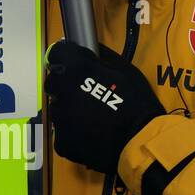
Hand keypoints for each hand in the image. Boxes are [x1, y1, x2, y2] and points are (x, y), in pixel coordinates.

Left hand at [44, 40, 164, 174]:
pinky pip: (63, 132)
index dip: (68, 58)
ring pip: (58, 108)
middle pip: (54, 82)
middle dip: (67, 84)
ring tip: (93, 117)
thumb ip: (102, 57)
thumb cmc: (136, 103)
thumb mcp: (125, 71)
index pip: (57, 54)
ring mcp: (59, 119)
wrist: (140, 143)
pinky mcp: (61, 141)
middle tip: (89, 94)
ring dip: (70, 109)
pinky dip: (74, 132)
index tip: (78, 65)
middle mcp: (61, 92)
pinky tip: (92, 134)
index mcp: (75, 70)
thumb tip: (89, 51)